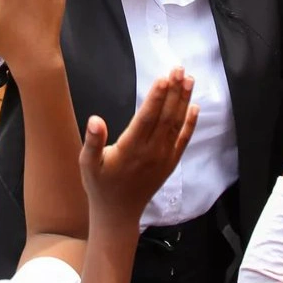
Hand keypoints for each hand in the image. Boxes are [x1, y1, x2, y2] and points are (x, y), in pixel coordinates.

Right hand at [80, 68, 198, 220]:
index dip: (156, 97)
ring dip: (184, 101)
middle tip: (179, 68)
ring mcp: (163, 158)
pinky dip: (190, 123)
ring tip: (188, 79)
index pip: (147, 118)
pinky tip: (195, 107)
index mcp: (131, 149)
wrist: (118, 213)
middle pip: (166, 116)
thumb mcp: (88, 164)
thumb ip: (93, 142)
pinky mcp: (170, 163)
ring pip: (176, 125)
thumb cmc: (100, 186)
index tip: (163, 77)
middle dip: (173, 91)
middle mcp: (151, 152)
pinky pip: (183, 140)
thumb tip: (95, 120)